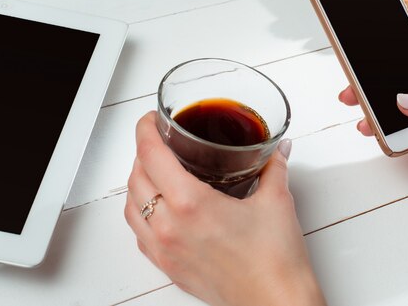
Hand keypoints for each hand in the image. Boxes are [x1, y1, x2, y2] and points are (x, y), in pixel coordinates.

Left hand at [125, 112, 325, 305]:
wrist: (275, 302)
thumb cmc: (274, 260)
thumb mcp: (276, 201)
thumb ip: (273, 167)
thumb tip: (277, 150)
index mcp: (190, 204)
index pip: (151, 155)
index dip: (146, 130)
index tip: (152, 120)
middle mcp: (169, 227)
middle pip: (136, 177)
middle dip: (144, 153)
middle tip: (161, 141)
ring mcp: (164, 250)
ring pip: (130, 206)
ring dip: (138, 182)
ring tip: (157, 171)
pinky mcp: (169, 267)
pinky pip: (139, 234)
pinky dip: (140, 212)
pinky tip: (159, 208)